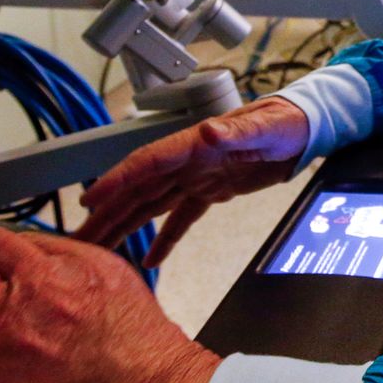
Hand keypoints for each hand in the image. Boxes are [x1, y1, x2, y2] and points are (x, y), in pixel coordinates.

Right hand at [75, 96, 309, 265]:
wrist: (305, 130)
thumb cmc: (286, 121)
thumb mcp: (266, 126)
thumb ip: (237, 131)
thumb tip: (208, 131)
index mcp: (193, 144)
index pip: (147, 163)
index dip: (116, 181)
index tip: (89, 200)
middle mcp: (188, 160)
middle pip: (138, 189)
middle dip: (107, 213)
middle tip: (77, 239)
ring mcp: (197, 176)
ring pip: (151, 205)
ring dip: (124, 226)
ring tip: (98, 250)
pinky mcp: (212, 191)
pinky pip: (181, 218)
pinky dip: (165, 239)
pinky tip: (149, 261)